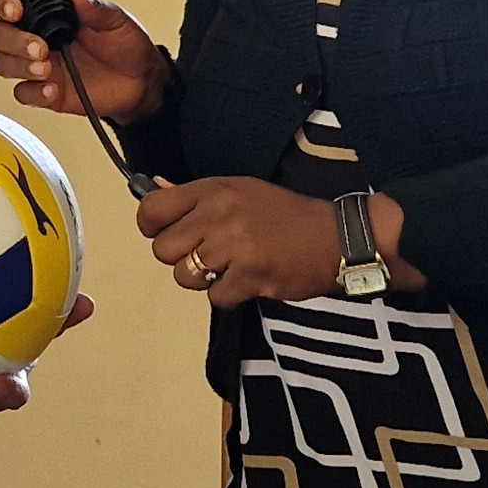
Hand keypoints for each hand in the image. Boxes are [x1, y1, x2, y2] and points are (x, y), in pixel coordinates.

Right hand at [0, 0, 164, 123]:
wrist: (141, 82)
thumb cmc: (125, 45)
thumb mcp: (115, 20)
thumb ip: (93, 8)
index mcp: (48, 14)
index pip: (10, 4)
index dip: (4, 4)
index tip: (16, 9)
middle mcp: (37, 38)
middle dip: (13, 40)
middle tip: (40, 46)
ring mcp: (38, 66)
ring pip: (3, 63)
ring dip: (19, 65)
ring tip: (46, 68)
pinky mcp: (45, 93)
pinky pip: (23, 93)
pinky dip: (33, 92)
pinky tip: (51, 89)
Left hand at [142, 178, 406, 307]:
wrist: (336, 237)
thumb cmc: (286, 216)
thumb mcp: (241, 191)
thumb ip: (198, 198)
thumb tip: (154, 191)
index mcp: (214, 189)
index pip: (153, 208)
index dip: (152, 226)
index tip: (166, 233)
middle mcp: (219, 214)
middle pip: (163, 249)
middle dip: (181, 258)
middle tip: (208, 255)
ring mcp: (234, 245)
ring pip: (185, 276)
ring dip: (204, 279)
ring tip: (231, 268)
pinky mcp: (249, 276)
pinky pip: (215, 297)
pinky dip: (230, 295)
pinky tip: (249, 280)